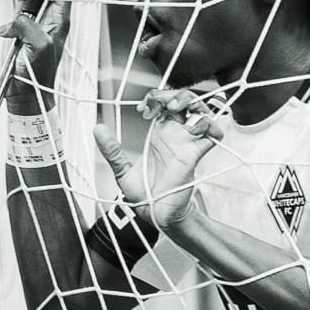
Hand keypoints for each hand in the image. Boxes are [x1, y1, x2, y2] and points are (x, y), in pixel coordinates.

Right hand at [0, 0, 72, 106]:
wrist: (26, 94)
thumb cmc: (39, 76)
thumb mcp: (39, 49)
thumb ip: (30, 28)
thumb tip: (18, 18)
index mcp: (61, 19)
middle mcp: (51, 17)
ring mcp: (36, 21)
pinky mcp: (22, 28)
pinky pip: (18, 6)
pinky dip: (11, 2)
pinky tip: (5, 12)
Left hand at [94, 87, 224, 233]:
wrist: (157, 215)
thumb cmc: (144, 195)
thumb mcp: (122, 171)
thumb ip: (112, 150)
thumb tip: (97, 128)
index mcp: (158, 134)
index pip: (163, 104)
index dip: (155, 98)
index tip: (142, 110)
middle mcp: (174, 135)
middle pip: (184, 101)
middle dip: (174, 94)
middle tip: (162, 104)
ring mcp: (187, 143)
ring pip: (200, 111)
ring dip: (191, 104)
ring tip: (175, 110)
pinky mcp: (195, 155)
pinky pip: (211, 134)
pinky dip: (208, 125)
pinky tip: (193, 128)